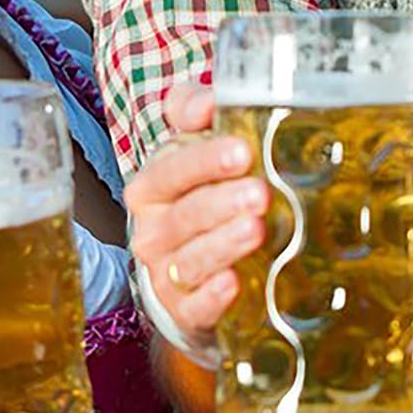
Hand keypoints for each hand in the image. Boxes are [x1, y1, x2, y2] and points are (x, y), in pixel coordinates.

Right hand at [122, 76, 266, 339]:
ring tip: (255, 230)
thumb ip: (195, 110)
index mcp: (153, 185)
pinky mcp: (184, 310)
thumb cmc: (199, 198)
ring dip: (223, 244)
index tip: (241, 151)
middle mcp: (152, 228)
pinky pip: (194, 305)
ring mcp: (166, 271)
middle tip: (259, 192)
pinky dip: (213, 296)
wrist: (193, 270)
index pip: (172, 168)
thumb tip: (207, 101)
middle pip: (184, 214)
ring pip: (190, 258)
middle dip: (221, 202)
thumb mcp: (194, 147)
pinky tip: (233, 283)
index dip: (205, 159)